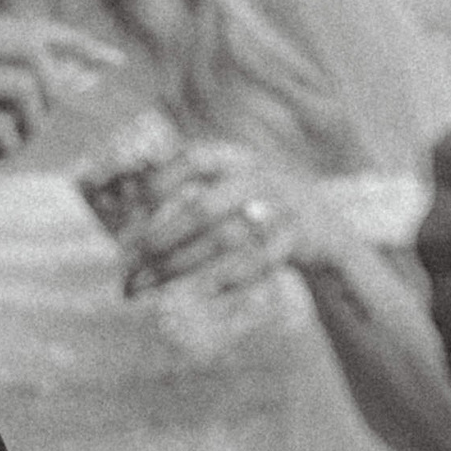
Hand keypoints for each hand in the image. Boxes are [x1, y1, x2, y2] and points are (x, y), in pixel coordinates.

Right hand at [0, 14, 122, 183]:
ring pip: (25, 87)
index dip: (75, 42)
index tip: (115, 61)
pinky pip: (2, 125)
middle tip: (36, 125)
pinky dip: (6, 147)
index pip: (28, 26)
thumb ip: (3, 76)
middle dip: (54, 91)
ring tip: (7, 144)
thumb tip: (71, 76)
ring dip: (31, 126)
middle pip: (34, 49)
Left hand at [112, 140, 312, 297]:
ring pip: (225, 240)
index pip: (193, 159)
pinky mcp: (298, 237)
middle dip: (162, 239)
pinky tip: (202, 292)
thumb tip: (121, 202)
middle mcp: (259, 177)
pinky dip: (229, 278)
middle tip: (129, 263)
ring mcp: (281, 206)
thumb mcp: (233, 184)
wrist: (328, 227)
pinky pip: (259, 261)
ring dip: (182, 265)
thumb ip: (192, 187)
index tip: (126, 211)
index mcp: (237, 158)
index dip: (158, 181)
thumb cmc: (260, 206)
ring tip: (148, 285)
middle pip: (203, 209)